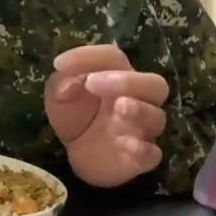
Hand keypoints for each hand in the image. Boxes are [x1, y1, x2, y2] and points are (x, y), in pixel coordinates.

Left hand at [44, 44, 169, 187]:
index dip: (89, 56)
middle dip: (126, 81)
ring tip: (120, 106)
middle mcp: (137, 99)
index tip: (59, 64)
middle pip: (153, 84)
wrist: (77, 154)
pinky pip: (152, 153)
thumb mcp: (59, 96)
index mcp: (117, 76)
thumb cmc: (74, 115)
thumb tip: (70, 83)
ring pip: (156, 116)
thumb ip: (62, 84)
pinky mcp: (140, 158)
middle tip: (93, 83)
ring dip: (139, 110)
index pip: (113, 57)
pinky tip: (129, 145)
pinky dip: (143, 149)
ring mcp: (141, 130)